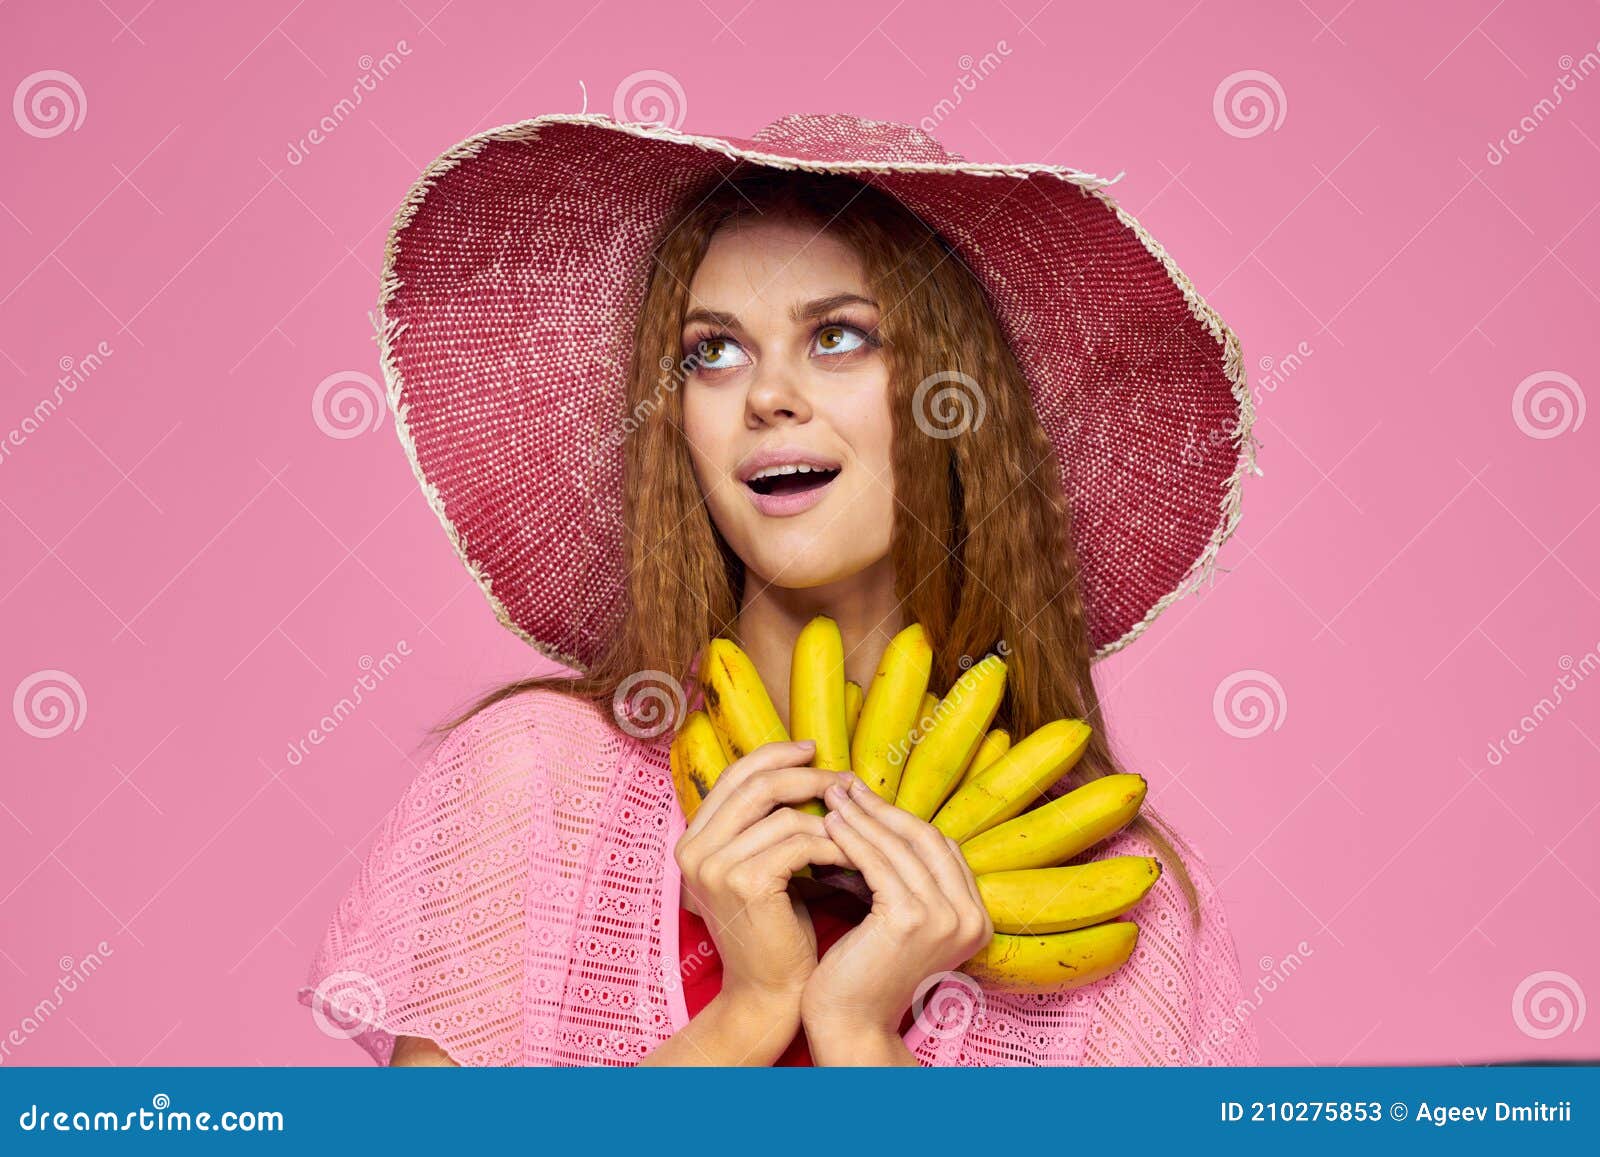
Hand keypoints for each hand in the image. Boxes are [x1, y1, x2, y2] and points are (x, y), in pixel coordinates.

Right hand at [674, 740, 853, 1013]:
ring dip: (830, 818)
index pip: (734, 776)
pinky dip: (834, 846)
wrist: (767, 994)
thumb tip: (811, 770)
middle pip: (756, 784)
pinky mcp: (744, 882)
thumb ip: (768, 825)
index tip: (814, 750)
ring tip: (860, 827)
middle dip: (808, 776)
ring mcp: (714, 865)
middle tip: (847, 779)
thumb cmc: (776, 931)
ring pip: (783, 814)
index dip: (775, 756)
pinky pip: (799, 844)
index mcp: (693, 839)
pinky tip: (855, 857)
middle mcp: (693, 848)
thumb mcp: (764, 868)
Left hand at [800, 774, 992, 1055]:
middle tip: (846, 784)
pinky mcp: (911, 919)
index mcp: (976, 918)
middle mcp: (971, 918)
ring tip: (833, 797)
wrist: (850, 1027)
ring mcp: (945, 918)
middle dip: (883, 808)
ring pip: (900, 847)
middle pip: (926, 840)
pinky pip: (877, 864)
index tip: (866, 797)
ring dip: (863, 816)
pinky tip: (830, 824)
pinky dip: (853, 838)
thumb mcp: (898, 920)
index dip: (902, 818)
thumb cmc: (864, 973)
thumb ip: (903, 878)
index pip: (941, 848)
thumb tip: (875, 817)